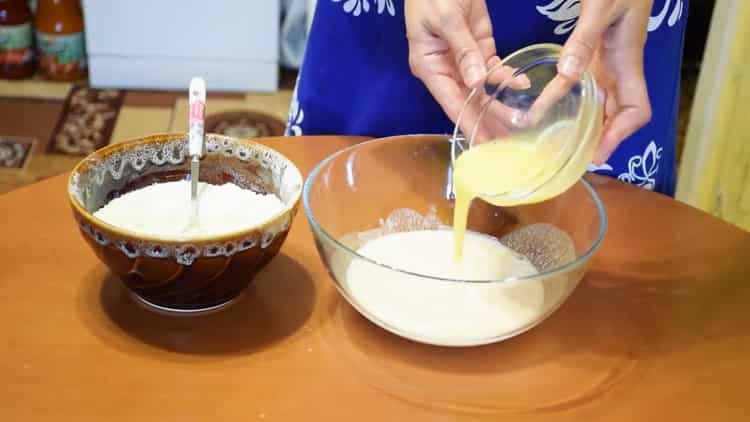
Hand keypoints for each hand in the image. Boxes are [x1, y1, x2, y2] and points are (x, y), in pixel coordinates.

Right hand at [405, 0, 527, 140]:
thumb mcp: (446, 18)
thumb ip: (463, 49)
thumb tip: (477, 83)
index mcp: (429, 66)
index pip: (451, 103)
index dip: (469, 125)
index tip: (484, 146)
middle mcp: (445, 69)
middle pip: (468, 101)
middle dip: (488, 121)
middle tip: (509, 145)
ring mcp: (463, 59)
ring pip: (483, 89)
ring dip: (500, 104)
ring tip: (519, 125)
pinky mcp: (479, 46)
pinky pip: (493, 68)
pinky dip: (507, 76)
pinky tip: (523, 86)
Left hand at [527, 0, 653, 163]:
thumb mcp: (601, 8)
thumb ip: (583, 40)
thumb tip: (567, 75)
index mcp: (627, 61)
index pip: (636, 110)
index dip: (621, 134)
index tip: (598, 150)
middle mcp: (619, 68)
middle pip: (616, 114)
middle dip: (599, 137)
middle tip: (571, 156)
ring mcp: (606, 62)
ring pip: (600, 103)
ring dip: (584, 123)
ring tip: (558, 142)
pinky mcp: (594, 54)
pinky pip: (585, 85)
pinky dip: (571, 99)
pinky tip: (551, 108)